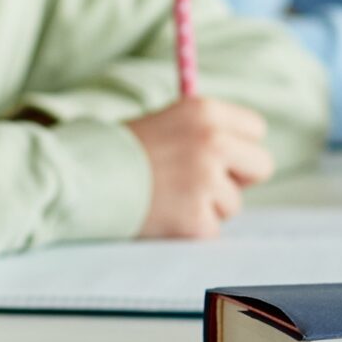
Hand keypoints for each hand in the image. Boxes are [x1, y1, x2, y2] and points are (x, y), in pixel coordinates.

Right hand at [126, 98, 273, 238]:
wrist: (80, 179)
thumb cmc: (116, 152)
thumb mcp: (164, 122)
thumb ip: (202, 132)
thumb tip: (240, 150)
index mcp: (205, 112)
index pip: (256, 129)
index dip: (240, 146)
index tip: (222, 156)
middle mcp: (212, 143)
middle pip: (261, 165)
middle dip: (237, 178)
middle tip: (203, 183)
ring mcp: (206, 182)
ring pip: (233, 204)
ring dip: (207, 206)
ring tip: (167, 197)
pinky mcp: (196, 220)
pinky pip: (211, 229)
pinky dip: (189, 228)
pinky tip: (162, 215)